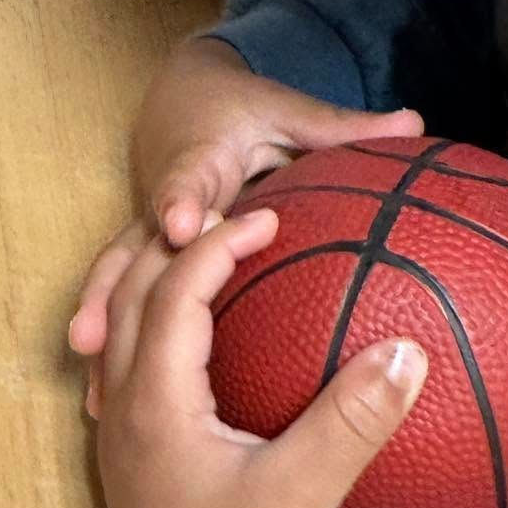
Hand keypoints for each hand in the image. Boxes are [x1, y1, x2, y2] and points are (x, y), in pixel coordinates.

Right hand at [71, 40, 422, 366]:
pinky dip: (111, 355)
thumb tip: (414, 122)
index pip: (185, 178)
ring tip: (93, 397)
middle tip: (97, 339)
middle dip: (112, 293)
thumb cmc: (240, 108)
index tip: (181, 225)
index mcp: (194, 159)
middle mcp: (159, 204)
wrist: (182, 97)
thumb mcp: (288, 110)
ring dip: (101, 339)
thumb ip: (343, 125)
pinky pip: (125, 307)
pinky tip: (105, 410)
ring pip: (116, 286)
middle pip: (129, 250)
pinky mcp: (143, 261)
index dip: (178, 199)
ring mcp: (144, 235)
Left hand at [96, 210, 427, 507]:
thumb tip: (409, 350)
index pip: (172, 294)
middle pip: (131, 298)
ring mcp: (120, 438)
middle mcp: (122, 413)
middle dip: (176, 245)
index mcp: (153, 407)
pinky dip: (161, 328)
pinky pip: (132, 367)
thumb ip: (353, 420)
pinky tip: (210, 335)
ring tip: (215, 257)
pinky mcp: (133, 462)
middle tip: (237, 217)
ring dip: (159, 284)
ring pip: (121, 331)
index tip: (269, 217)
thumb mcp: (305, 494)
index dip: (217, 244)